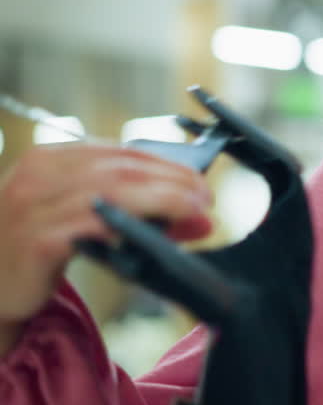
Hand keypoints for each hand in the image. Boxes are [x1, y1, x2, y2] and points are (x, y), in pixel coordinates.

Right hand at [0, 142, 213, 330]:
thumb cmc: (35, 252)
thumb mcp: (82, 219)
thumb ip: (133, 209)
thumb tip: (198, 216)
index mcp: (49, 159)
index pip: (122, 152)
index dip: (168, 165)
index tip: (200, 182)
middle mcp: (39, 174)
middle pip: (124, 167)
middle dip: (174, 181)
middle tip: (206, 199)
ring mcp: (34, 205)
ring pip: (115, 189)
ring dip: (165, 199)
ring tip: (195, 213)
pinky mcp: (37, 239)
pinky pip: (95, 225)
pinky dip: (132, 225)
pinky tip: (157, 234)